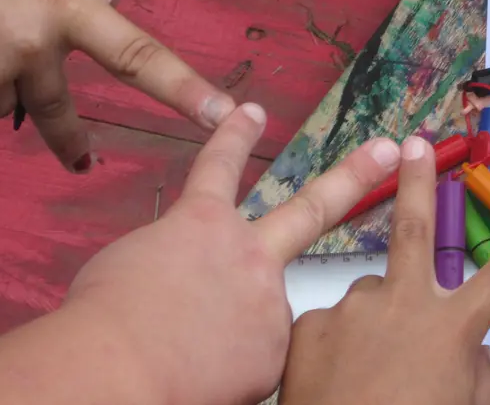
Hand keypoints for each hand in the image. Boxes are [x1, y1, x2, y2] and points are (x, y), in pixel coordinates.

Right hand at [0, 107, 399, 404]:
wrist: (117, 366)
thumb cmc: (102, 320)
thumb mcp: (124, 268)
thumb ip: (168, 262)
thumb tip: (181, 283)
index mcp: (198, 224)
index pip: (219, 166)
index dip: (235, 136)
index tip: (253, 111)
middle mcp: (246, 251)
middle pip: (313, 205)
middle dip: (354, 174)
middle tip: (386, 149)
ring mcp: (269, 298)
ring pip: (264, 314)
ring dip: (235, 332)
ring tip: (192, 351)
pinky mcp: (277, 349)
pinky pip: (256, 366)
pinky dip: (229, 376)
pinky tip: (202, 378)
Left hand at [280, 135, 489, 404]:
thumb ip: (477, 374)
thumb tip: (474, 353)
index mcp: (451, 328)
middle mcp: (403, 304)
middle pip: (416, 229)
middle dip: (418, 182)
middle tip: (415, 142)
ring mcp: (352, 309)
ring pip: (370, 299)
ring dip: (374, 321)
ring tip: (366, 367)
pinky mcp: (310, 324)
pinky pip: (332, 327)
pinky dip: (338, 347)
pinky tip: (335, 378)